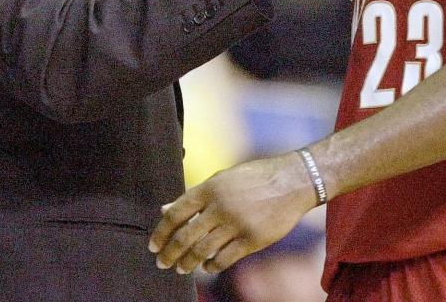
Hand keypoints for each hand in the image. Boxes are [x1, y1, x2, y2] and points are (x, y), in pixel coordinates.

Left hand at [149, 152, 316, 274]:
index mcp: (210, 187)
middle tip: (162, 262)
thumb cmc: (255, 177)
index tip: (153, 244)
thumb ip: (195, 195)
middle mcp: (220, 206)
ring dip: (188, 263)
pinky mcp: (252, 240)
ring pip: (203, 250)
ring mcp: (236, 224)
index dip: (162, 231)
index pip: (177, 212)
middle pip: (186, 236)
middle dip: (170, 253)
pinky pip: (225, 259)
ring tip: (182, 269)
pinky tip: (207, 267)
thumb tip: (166, 209)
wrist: (292, 181)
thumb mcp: (223, 179)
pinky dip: (212, 266)